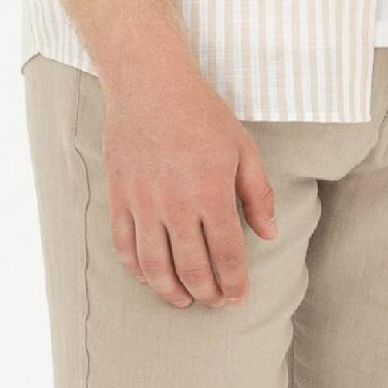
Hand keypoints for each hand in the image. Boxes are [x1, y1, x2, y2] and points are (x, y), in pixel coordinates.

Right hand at [99, 62, 277, 309]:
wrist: (149, 84)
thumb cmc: (201, 113)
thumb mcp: (243, 148)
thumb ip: (258, 194)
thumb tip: (268, 233)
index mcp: (212, 193)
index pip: (227, 256)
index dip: (235, 284)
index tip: (239, 298)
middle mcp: (176, 205)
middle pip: (192, 269)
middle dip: (207, 294)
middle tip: (216, 303)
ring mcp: (143, 203)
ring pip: (155, 266)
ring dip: (171, 292)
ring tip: (184, 301)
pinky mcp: (119, 197)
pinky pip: (124, 245)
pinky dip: (137, 269)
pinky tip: (150, 277)